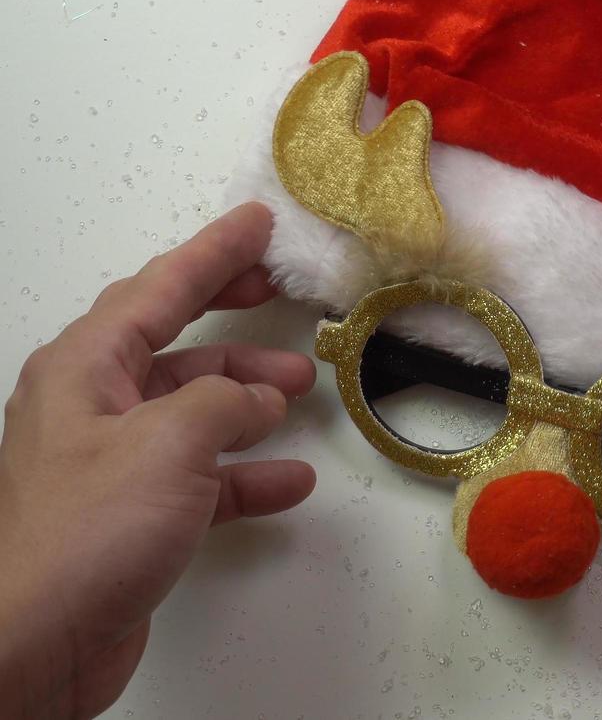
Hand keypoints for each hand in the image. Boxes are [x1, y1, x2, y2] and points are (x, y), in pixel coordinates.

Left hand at [0, 203, 315, 719]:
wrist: (36, 640)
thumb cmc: (83, 536)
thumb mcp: (170, 443)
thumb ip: (227, 402)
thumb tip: (260, 396)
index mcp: (84, 369)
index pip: (159, 289)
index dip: (214, 253)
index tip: (255, 224)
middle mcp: (91, 407)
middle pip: (173, 342)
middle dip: (232, 320)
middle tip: (276, 290)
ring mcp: (109, 462)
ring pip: (191, 409)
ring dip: (248, 400)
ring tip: (301, 390)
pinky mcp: (130, 516)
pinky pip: (200, 475)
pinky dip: (246, 472)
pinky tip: (287, 479)